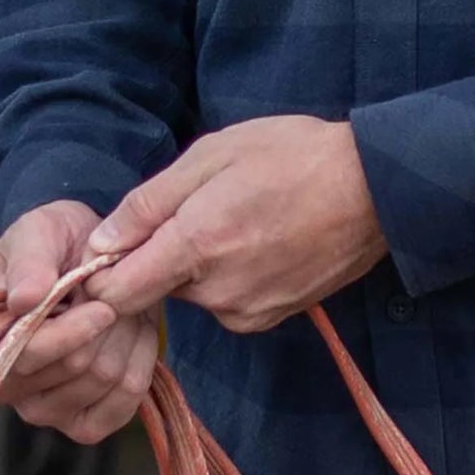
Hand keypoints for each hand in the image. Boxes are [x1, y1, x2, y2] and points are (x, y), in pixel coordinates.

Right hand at [0, 200, 160, 442]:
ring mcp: (44, 408)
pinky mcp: (80, 422)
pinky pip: (122, 406)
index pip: (25, 356)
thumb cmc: (51, 243)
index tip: (103, 306)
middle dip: (107, 325)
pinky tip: (134, 335)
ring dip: (127, 337)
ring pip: (104, 382)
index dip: (69, 334)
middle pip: (74, 370)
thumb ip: (29, 262)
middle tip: (115, 293)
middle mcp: (6, 384)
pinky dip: (140, 365)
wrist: (83, 253)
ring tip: (122, 306)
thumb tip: (23, 300)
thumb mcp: (36, 232)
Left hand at [85, 116, 386, 333]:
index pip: (115, 294)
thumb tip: (98, 245)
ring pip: (193, 295)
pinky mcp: (272, 319)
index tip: (113, 245)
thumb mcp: (211, 155)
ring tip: (239, 218)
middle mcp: (218, 293)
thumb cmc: (292, 155)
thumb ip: (148, 204)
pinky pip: (226, 302)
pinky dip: (230, 277)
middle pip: (154, 290)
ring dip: (198, 265)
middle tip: (196, 209)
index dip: (102, 272)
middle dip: (159, 256)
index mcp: (196, 246)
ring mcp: (248, 311)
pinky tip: (261, 240)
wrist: (376, 188)